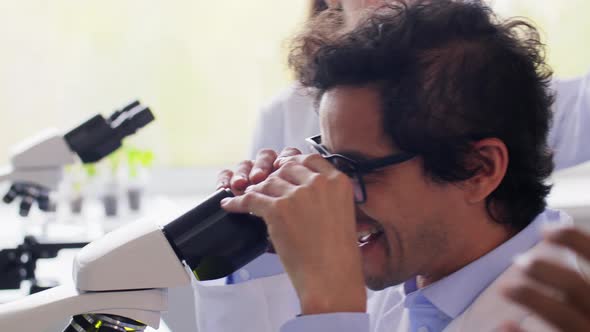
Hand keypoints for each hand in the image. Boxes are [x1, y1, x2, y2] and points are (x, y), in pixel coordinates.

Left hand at [220, 154, 366, 314]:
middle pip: (286, 168)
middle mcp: (319, 183)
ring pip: (268, 182)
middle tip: (265, 188)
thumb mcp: (342, 214)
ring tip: (249, 200)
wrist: (331, 277)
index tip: (282, 167)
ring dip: (257, 191)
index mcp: (339, 182)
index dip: (293, 163)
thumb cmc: (337, 254)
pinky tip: (230, 205)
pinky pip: (251, 199)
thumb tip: (299, 187)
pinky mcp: (278, 209)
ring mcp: (298, 194)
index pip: (310, 159)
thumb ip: (325, 195)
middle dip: (274, 177)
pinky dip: (237, 202)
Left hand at [501, 226, 589, 331]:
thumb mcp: (586, 299)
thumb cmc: (583, 323)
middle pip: (577, 287)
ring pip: (564, 317)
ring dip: (532, 297)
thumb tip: (550, 234)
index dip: (575, 239)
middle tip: (517, 260)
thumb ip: (576, 283)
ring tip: (505, 287)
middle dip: (546, 271)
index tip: (545, 229)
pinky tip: (503, 324)